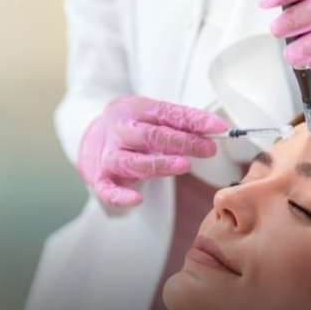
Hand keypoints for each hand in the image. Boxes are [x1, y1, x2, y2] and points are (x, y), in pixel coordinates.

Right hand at [77, 95, 228, 206]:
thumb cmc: (132, 128)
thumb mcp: (152, 116)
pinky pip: (108, 189)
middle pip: (151, 136)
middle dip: (183, 142)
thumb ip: (180, 123)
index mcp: (134, 109)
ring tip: (184, 165)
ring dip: (159, 164)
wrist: (91, 139)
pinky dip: (121, 196)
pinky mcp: (101, 178)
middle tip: (208, 149)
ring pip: (133, 162)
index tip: (219, 128)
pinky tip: (136, 200)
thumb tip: (216, 129)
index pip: (167, 113)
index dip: (194, 121)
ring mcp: (108, 155)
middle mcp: (120, 130)